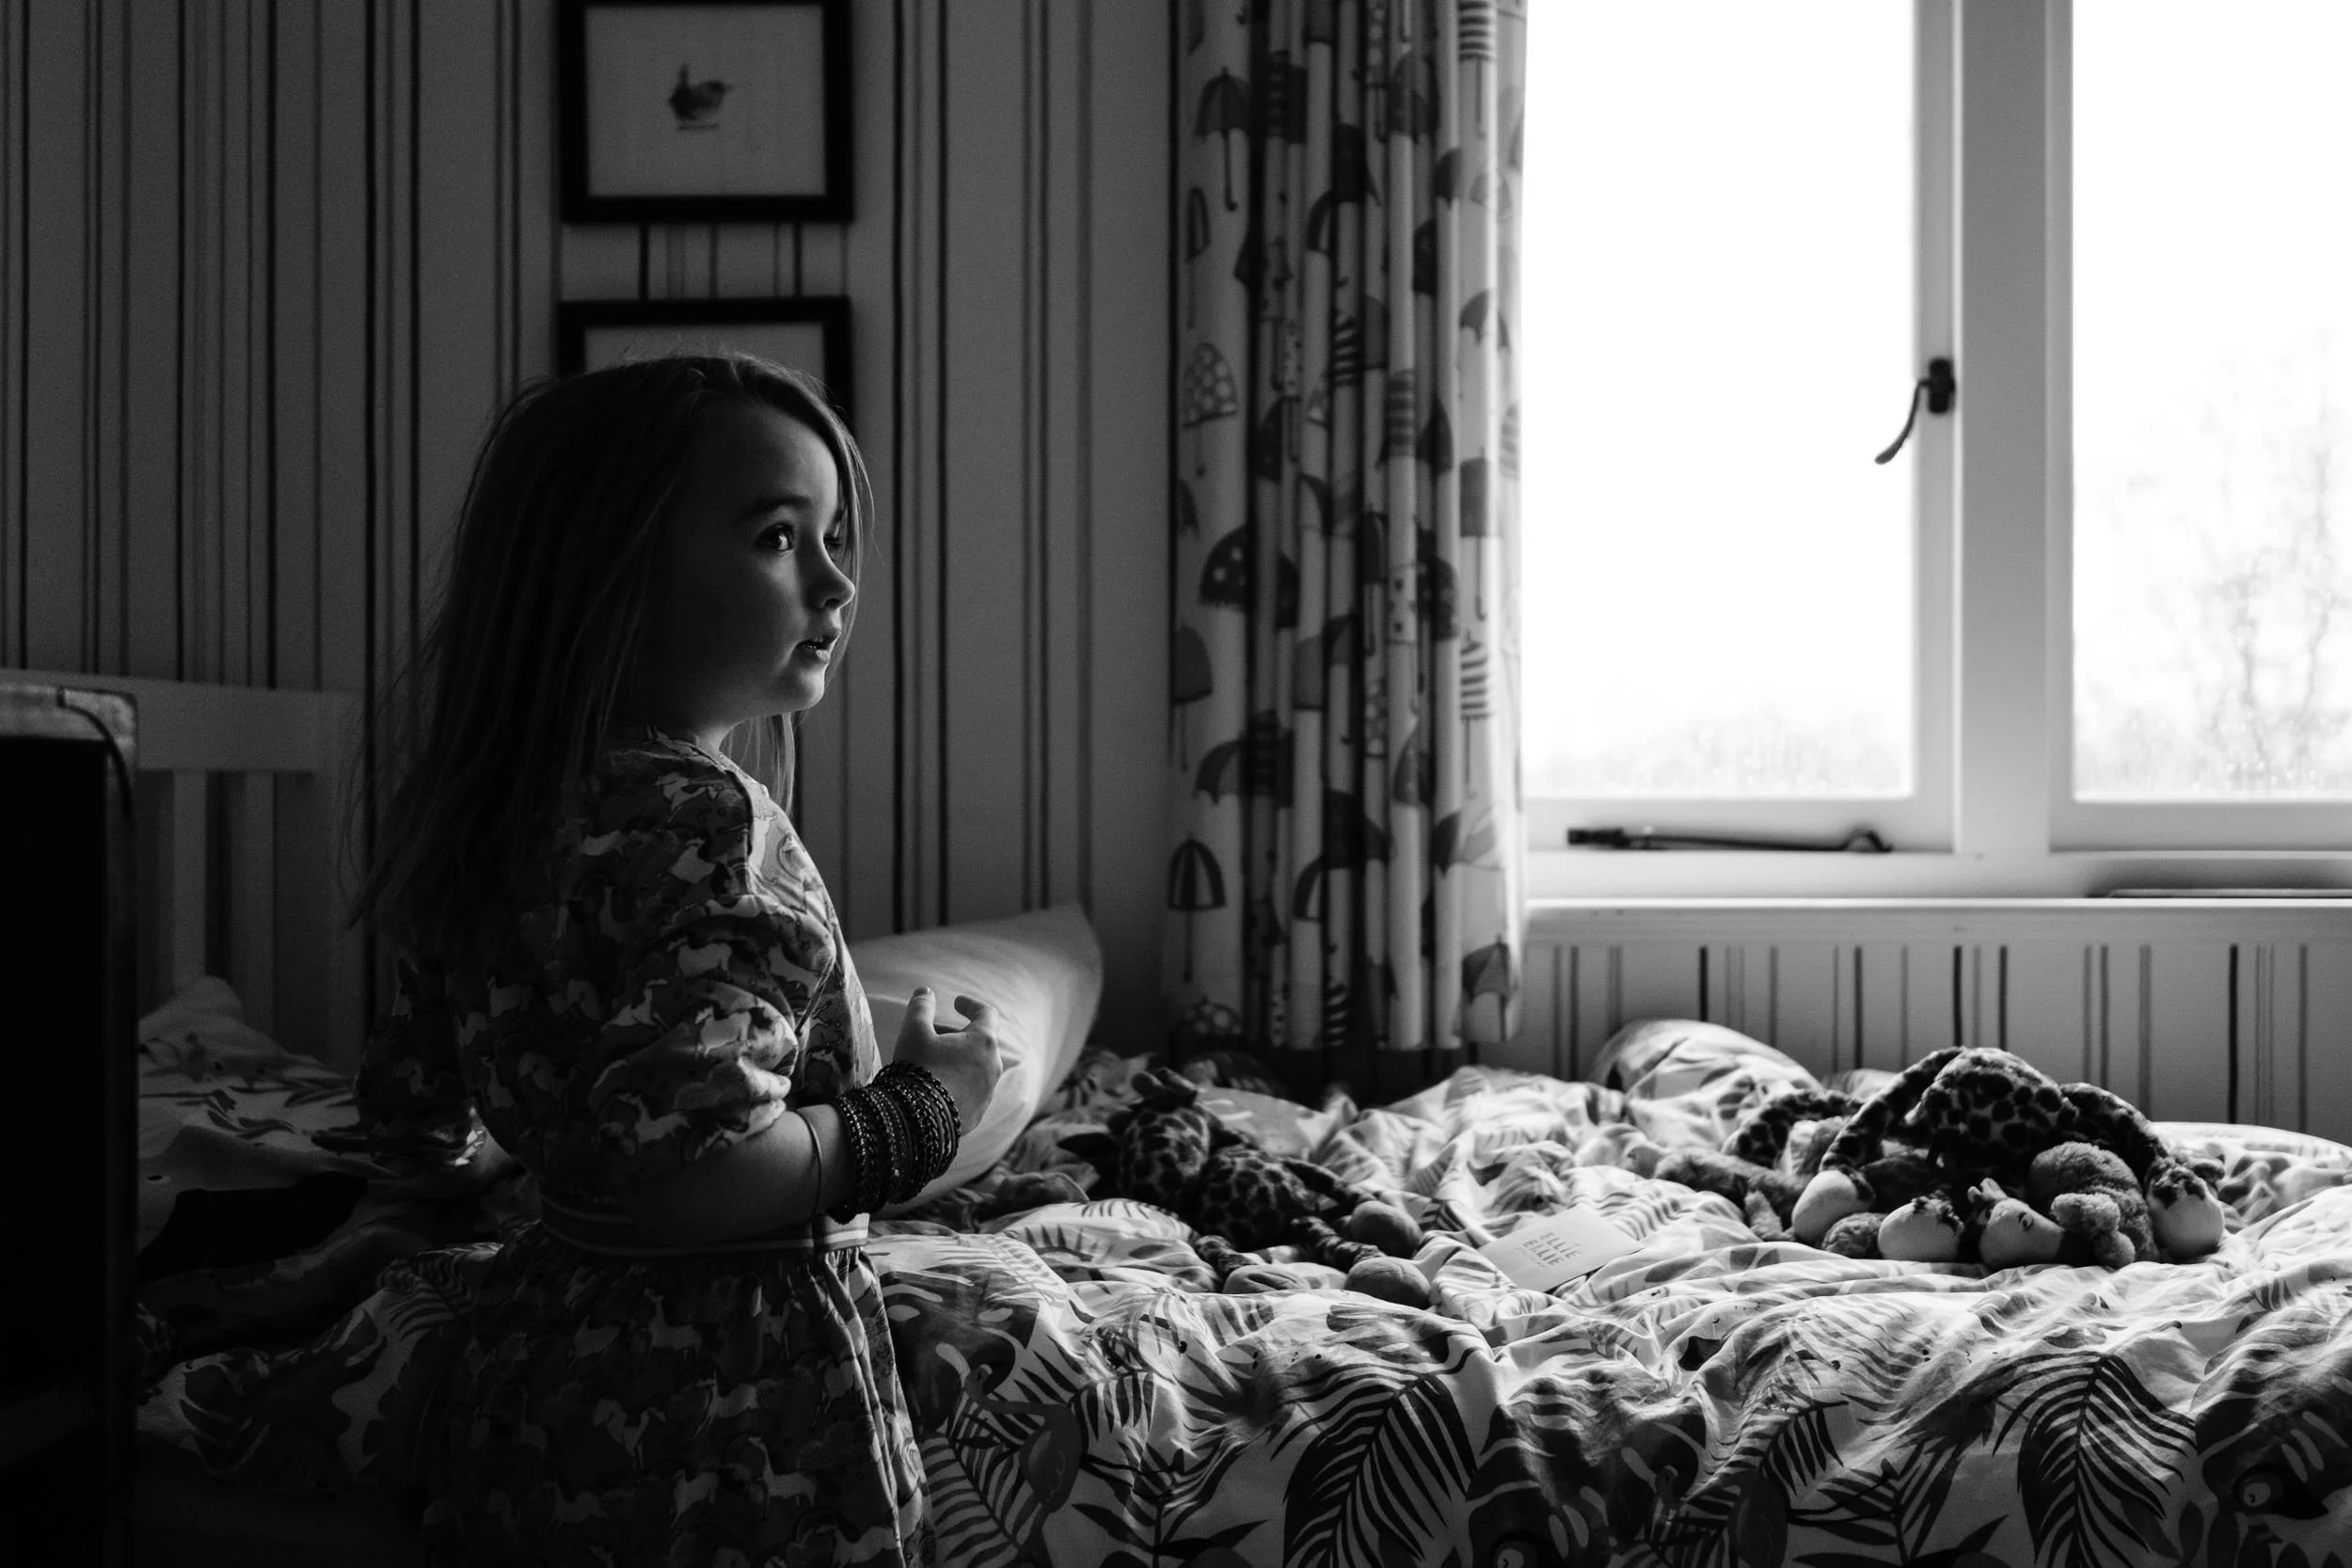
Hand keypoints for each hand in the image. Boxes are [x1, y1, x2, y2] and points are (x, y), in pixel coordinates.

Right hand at [892, 988, 1004, 1130]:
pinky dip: (956, 1082)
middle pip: (979, 1042)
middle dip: (956, 1035)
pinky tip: (934, 1086)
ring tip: (930, 1062)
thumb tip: (925, 991)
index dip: (970, 1005)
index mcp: (983, 1042)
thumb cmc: (918, 1068)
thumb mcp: (914, 1031)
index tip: (956, 1003)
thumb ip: (921, 1007)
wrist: (918, 1120)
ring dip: (957, 1059)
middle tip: (931, 1036)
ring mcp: (988, 1092)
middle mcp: (993, 1066)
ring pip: (975, 1067)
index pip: (986, 1013)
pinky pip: (970, 1090)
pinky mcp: (978, 1113)